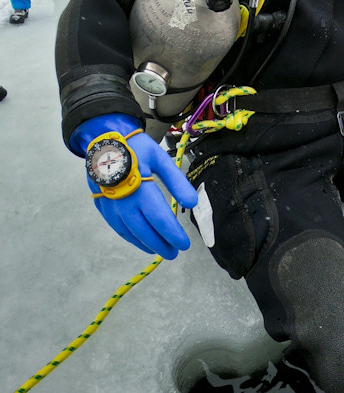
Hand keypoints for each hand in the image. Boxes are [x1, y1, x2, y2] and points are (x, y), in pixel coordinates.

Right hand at [71, 113, 197, 258]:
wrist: (102, 140)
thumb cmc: (134, 148)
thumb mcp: (160, 159)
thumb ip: (177, 181)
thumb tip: (191, 203)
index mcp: (141, 189)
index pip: (160, 219)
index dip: (173, 235)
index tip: (184, 244)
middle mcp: (124, 202)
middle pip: (145, 231)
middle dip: (162, 244)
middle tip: (175, 252)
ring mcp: (111, 207)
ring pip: (130, 233)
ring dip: (147, 244)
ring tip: (161, 250)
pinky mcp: (103, 207)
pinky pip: (118, 228)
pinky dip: (132, 238)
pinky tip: (141, 241)